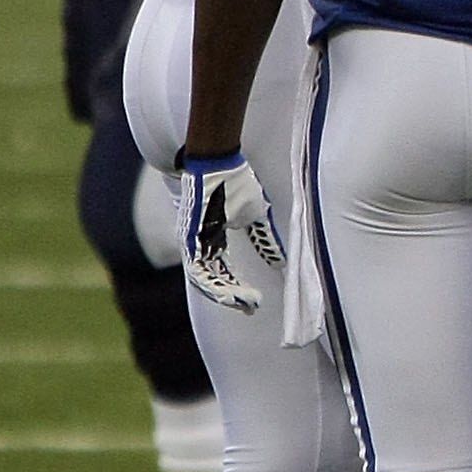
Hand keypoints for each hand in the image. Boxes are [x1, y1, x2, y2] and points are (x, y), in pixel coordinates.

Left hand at [180, 153, 279, 313]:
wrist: (216, 162)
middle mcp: (199, 244)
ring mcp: (193, 241)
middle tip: (251, 308)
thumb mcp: (256, 215)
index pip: (223, 270)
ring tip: (246, 304)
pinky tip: (230, 293)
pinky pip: (199, 269)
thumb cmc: (234, 183)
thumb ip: (265, 240)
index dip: (237, 287)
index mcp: (212, 239)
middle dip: (233, 296)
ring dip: (225, 294)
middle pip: (213, 279)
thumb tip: (280, 261)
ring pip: (205, 278)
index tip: (254, 301)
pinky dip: (215, 283)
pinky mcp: (191, 238)